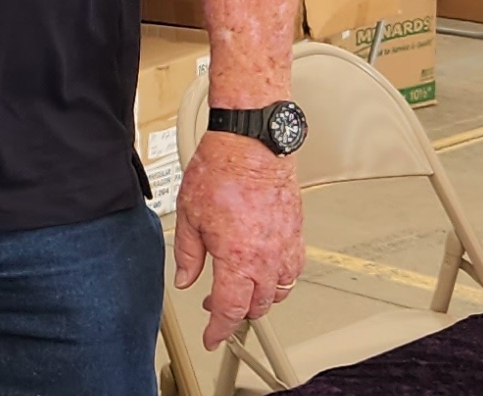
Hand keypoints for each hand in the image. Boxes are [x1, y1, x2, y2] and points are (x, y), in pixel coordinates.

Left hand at [174, 129, 304, 348]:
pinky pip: (293, 270)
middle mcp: (266, 259)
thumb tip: (186, 278)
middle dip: (235, 312)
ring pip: (279, 292)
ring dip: (259, 298)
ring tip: (240, 290)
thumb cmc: (220, 172)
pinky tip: (264, 270)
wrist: (252, 146)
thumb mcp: (189, 215)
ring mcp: (285, 248)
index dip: (219, 329)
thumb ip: (188, 254)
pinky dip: (278, 279)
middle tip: (215, 305)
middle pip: (257, 305)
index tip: (212, 336)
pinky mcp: (297, 235)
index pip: (230, 309)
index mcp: (237, 258)